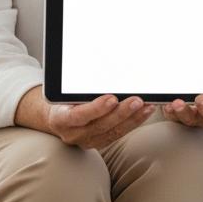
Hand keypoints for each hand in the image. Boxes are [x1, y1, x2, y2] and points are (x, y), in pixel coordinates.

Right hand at [15, 88, 152, 148]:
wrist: (55, 116)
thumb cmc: (61, 99)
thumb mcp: (62, 90)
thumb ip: (76, 85)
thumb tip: (99, 60)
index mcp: (60, 119)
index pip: (78, 115)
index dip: (96, 108)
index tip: (112, 98)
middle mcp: (73, 133)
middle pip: (100, 125)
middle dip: (121, 113)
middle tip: (137, 100)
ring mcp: (87, 140)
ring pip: (113, 131)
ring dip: (132, 118)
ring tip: (146, 105)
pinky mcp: (100, 141)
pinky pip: (118, 133)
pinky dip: (133, 121)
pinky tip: (144, 111)